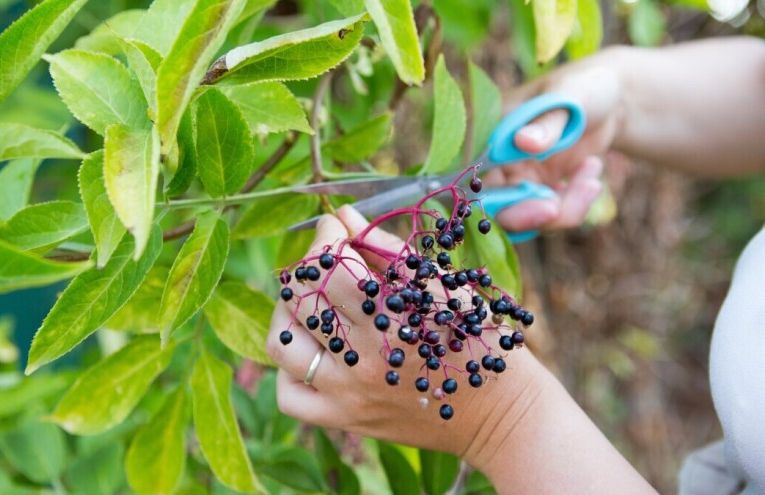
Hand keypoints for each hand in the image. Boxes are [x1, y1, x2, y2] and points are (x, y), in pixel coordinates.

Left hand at [266, 206, 546, 463]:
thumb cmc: (475, 337)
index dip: (324, 238)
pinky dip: (287, 373)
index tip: (333, 226)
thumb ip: (388, 248)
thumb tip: (343, 214)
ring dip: (287, 315)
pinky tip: (310, 351)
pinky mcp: (345, 419)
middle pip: (300, 300)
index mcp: (391, 316)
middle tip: (324, 262)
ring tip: (307, 304)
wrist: (499, 412)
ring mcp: (349, 393)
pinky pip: (289, 397)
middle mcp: (363, 357)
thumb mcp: (442, 285)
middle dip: (305, 268)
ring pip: (282, 346)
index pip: (329, 267)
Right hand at [487, 48, 625, 231]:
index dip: (503, 204)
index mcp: (490, 134)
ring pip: (527, 218)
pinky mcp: (537, 191)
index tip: (546, 208)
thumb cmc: (585, 86)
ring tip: (592, 181)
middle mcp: (496, 162)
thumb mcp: (569, 96)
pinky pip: (548, 215)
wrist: (610, 97)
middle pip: (498, 209)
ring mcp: (516, 179)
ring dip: (565, 209)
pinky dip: (574, 205)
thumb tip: (523, 142)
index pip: (478, 182)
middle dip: (533, 216)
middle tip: (561, 211)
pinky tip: (591, 174)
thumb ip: (546, 121)